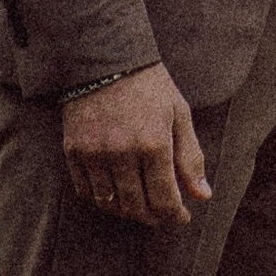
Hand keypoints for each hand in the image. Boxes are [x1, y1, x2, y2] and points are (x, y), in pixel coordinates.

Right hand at [63, 64, 210, 227]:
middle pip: (136, 208)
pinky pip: (85, 190)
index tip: (182, 217)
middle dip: (153, 218)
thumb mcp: (179, 114)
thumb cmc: (149, 85)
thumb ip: (190, 157)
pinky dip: (101, 198)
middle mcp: (122, 153)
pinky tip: (114, 193)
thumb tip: (202, 196)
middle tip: (162, 215)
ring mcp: (94, 153)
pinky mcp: (73, 150)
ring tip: (139, 207)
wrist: (105, 57)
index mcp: (154, 144)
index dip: (175, 216)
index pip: (164, 200)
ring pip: (110, 203)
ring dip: (127, 212)